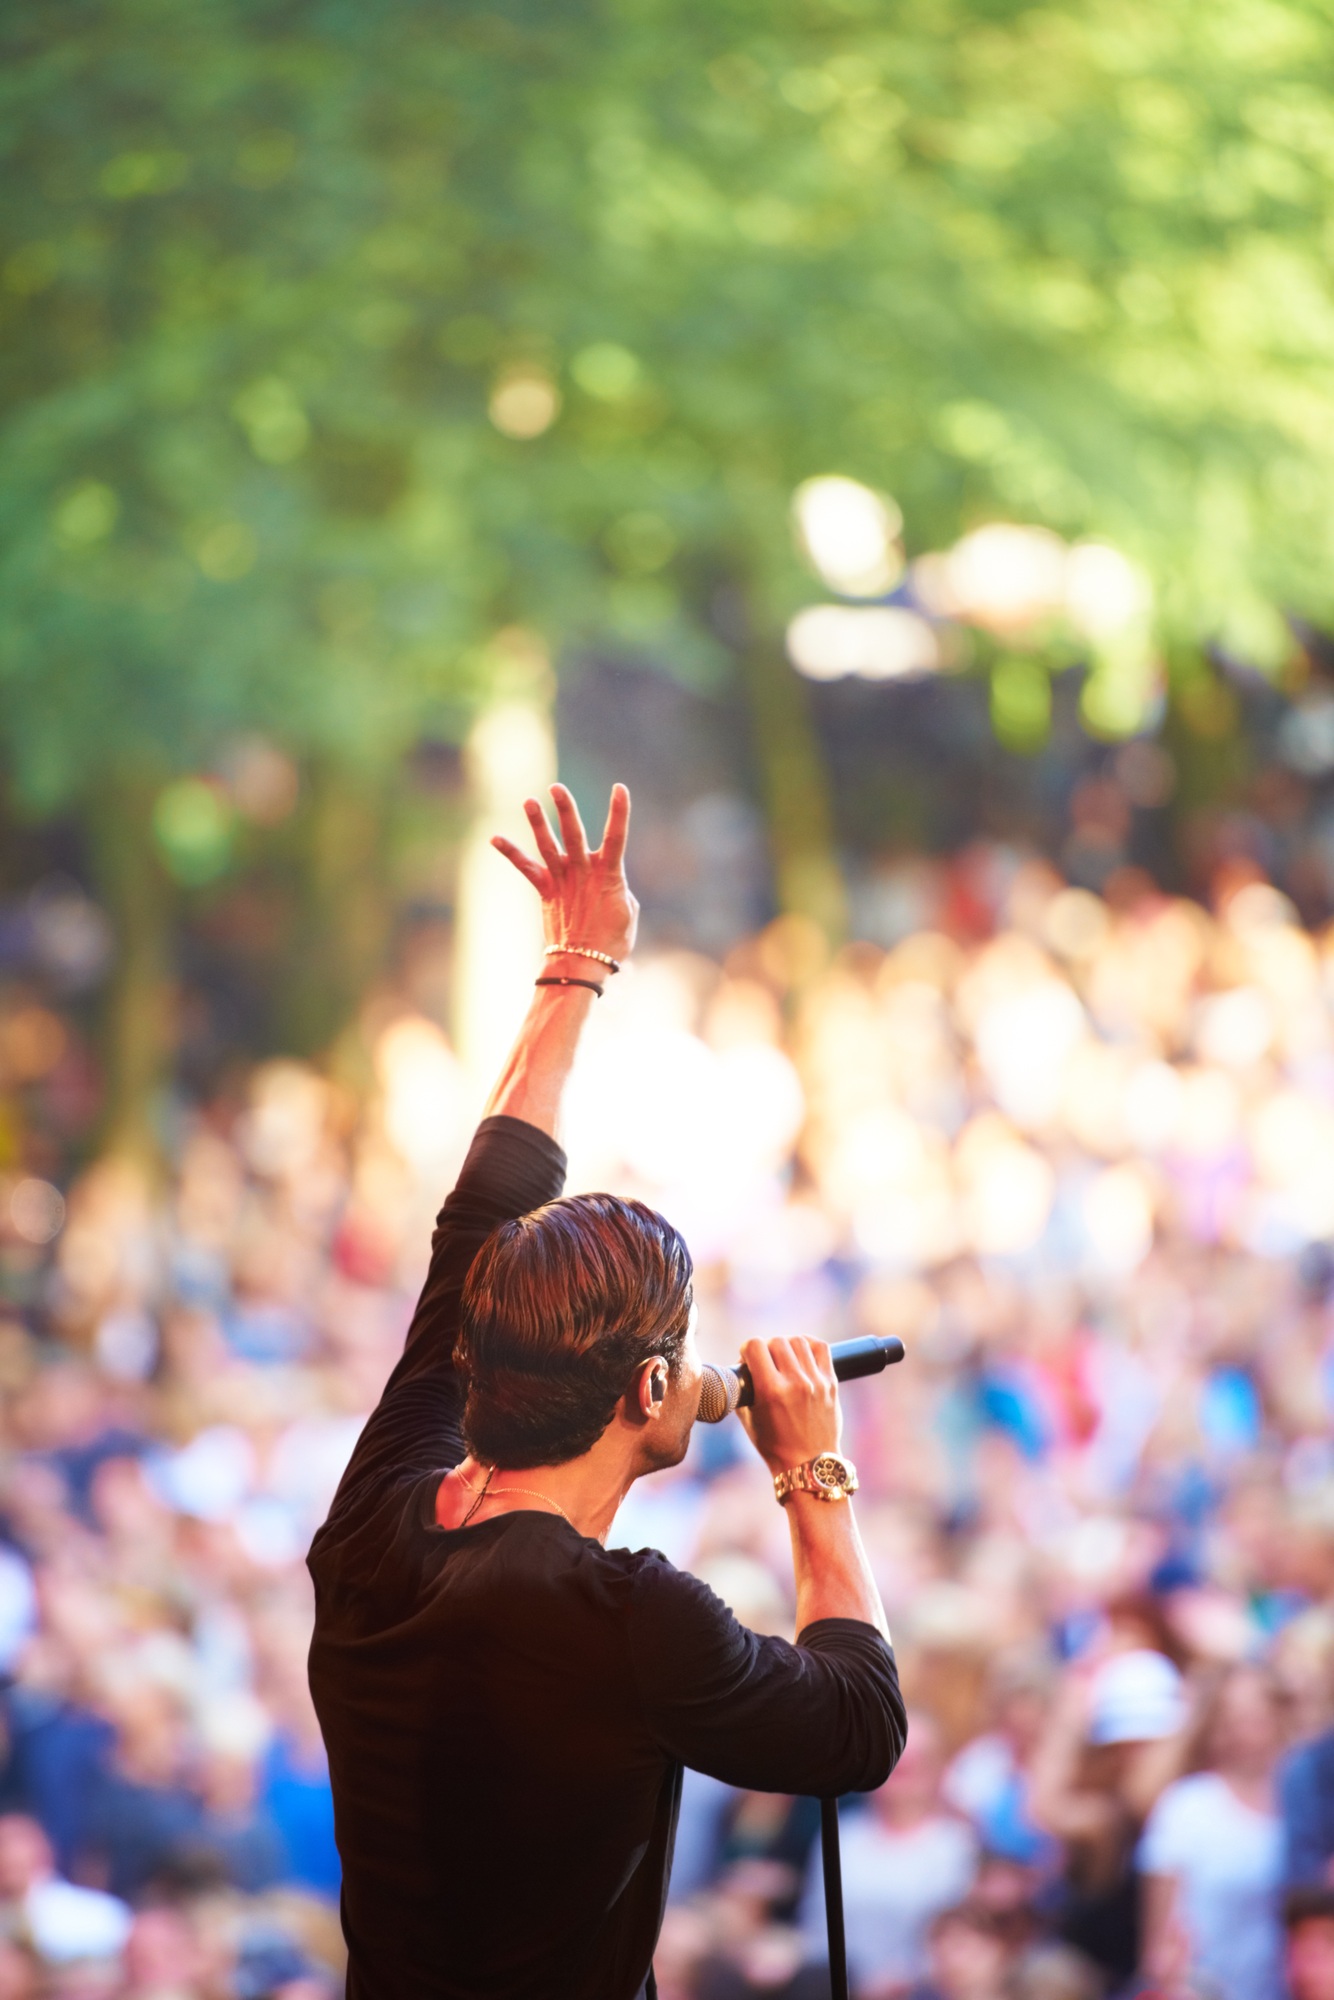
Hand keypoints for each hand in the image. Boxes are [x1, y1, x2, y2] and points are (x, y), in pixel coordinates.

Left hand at [492, 782, 638, 962]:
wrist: (583, 964)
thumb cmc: (613, 940)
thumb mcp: (627, 911)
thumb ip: (618, 887)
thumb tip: (607, 878)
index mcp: (609, 875)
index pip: (616, 837)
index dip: (620, 812)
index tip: (620, 787)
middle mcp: (584, 872)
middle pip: (573, 834)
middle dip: (566, 810)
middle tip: (556, 788)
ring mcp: (562, 881)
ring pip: (548, 846)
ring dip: (538, 822)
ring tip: (528, 801)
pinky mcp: (546, 892)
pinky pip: (526, 868)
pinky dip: (510, 852)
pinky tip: (493, 838)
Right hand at [737, 1336, 840, 1475]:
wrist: (809, 1464)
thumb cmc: (774, 1444)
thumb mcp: (748, 1417)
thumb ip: (744, 1387)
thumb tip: (744, 1363)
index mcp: (771, 1391)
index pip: (755, 1346)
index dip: (747, 1349)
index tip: (748, 1358)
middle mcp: (795, 1383)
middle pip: (777, 1341)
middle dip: (766, 1349)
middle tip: (766, 1362)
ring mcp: (815, 1381)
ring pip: (798, 1341)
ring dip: (786, 1346)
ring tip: (783, 1359)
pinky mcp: (831, 1382)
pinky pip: (820, 1347)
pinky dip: (808, 1345)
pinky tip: (801, 1353)